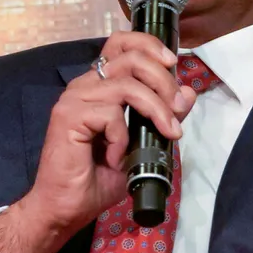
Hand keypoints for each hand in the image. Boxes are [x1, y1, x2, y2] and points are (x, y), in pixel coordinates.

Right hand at [0, 32, 196, 252]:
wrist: (64, 208)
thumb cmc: (96, 180)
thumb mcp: (142, 145)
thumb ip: (162, 117)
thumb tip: (188, 93)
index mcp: (98, 85)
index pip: (119, 43)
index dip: (148, 45)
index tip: (172, 63)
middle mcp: (84, 85)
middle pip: (130, 57)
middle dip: (163, 80)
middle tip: (177, 108)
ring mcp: (74, 99)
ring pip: (127, 85)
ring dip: (154, 109)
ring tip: (164, 134)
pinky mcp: (68, 116)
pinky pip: (111, 114)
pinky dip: (123, 138)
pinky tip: (116, 158)